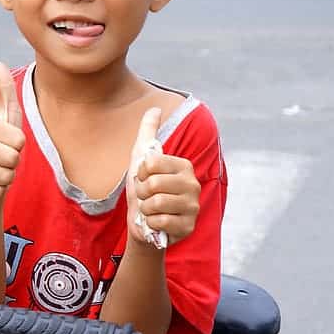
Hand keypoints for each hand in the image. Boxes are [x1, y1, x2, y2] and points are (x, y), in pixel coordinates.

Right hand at [0, 62, 24, 202]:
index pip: (19, 139)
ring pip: (7, 176)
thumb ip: (5, 91)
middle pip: (14, 158)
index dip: (19, 146)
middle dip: (14, 163)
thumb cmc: (0, 146)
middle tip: (2, 161)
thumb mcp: (6, 118)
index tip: (7, 144)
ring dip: (7, 177)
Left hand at [126, 108, 200, 246]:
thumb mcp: (140, 158)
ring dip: (145, 208)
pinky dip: (151, 223)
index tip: (143, 178)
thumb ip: (148, 132)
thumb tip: (155, 107)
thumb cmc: (144, 189)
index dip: (140, 172)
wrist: (143, 223)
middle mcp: (193, 184)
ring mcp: (193, 206)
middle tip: (146, 196)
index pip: (151, 163)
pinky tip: (157, 222)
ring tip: (151, 208)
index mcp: (183, 166)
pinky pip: (160, 222)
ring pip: (157, 203)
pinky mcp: (189, 226)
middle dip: (141, 192)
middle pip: (153, 183)